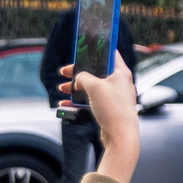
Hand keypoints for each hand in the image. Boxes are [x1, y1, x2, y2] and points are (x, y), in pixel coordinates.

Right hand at [60, 56, 140, 182]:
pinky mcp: (108, 108)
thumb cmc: (113, 109)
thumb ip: (83, 77)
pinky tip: (65, 104)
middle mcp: (119, 83)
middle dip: (78, 72)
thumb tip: (78, 78)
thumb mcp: (93, 86)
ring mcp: (114, 96)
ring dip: (76, 87)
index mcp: (120, 72)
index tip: (84, 46)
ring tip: (62, 89)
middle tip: (64, 72)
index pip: (109, 53)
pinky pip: (91, 100)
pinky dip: (79, 101)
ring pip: (91, 86)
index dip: (96, 48)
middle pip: (96, 71)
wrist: (120, 136)